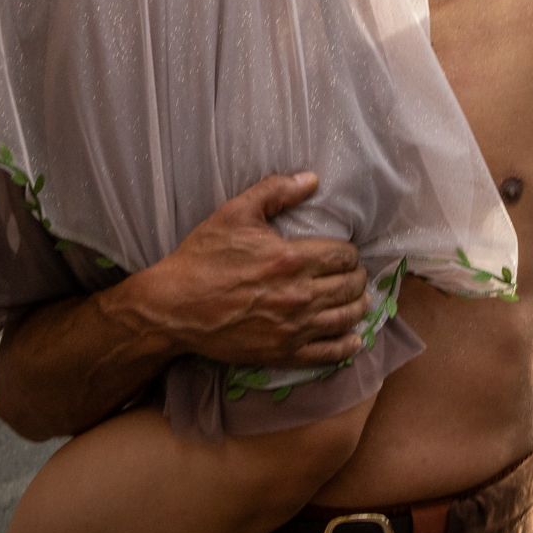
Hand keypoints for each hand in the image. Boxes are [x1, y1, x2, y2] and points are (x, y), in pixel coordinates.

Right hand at [136, 174, 371, 368]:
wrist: (174, 306)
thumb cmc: (203, 257)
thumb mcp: (235, 213)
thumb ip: (276, 191)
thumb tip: (312, 179)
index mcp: (291, 258)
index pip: (344, 255)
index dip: (349, 252)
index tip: (343, 253)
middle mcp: (299, 295)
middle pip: (350, 286)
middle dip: (356, 278)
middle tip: (352, 274)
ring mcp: (293, 328)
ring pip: (346, 318)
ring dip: (357, 307)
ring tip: (357, 300)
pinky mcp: (283, 353)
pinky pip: (329, 353)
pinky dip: (347, 345)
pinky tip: (353, 339)